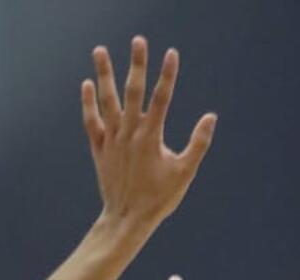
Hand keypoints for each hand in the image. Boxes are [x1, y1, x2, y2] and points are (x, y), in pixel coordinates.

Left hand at [82, 37, 216, 232]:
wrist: (127, 220)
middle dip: (137, 64)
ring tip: (100, 50)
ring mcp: (111, 139)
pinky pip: (91, 121)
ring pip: (106, 100)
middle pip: (133, 91)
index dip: (167, 75)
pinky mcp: (99, 148)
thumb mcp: (185, 173)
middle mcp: (129, 133)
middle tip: (138, 40)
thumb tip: (211, 117)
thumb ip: (198, 143)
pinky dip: (89, 103)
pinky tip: (88, 84)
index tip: (171, 53)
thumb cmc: (159, 199)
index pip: (162, 98)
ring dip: (104, 74)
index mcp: (151, 137)